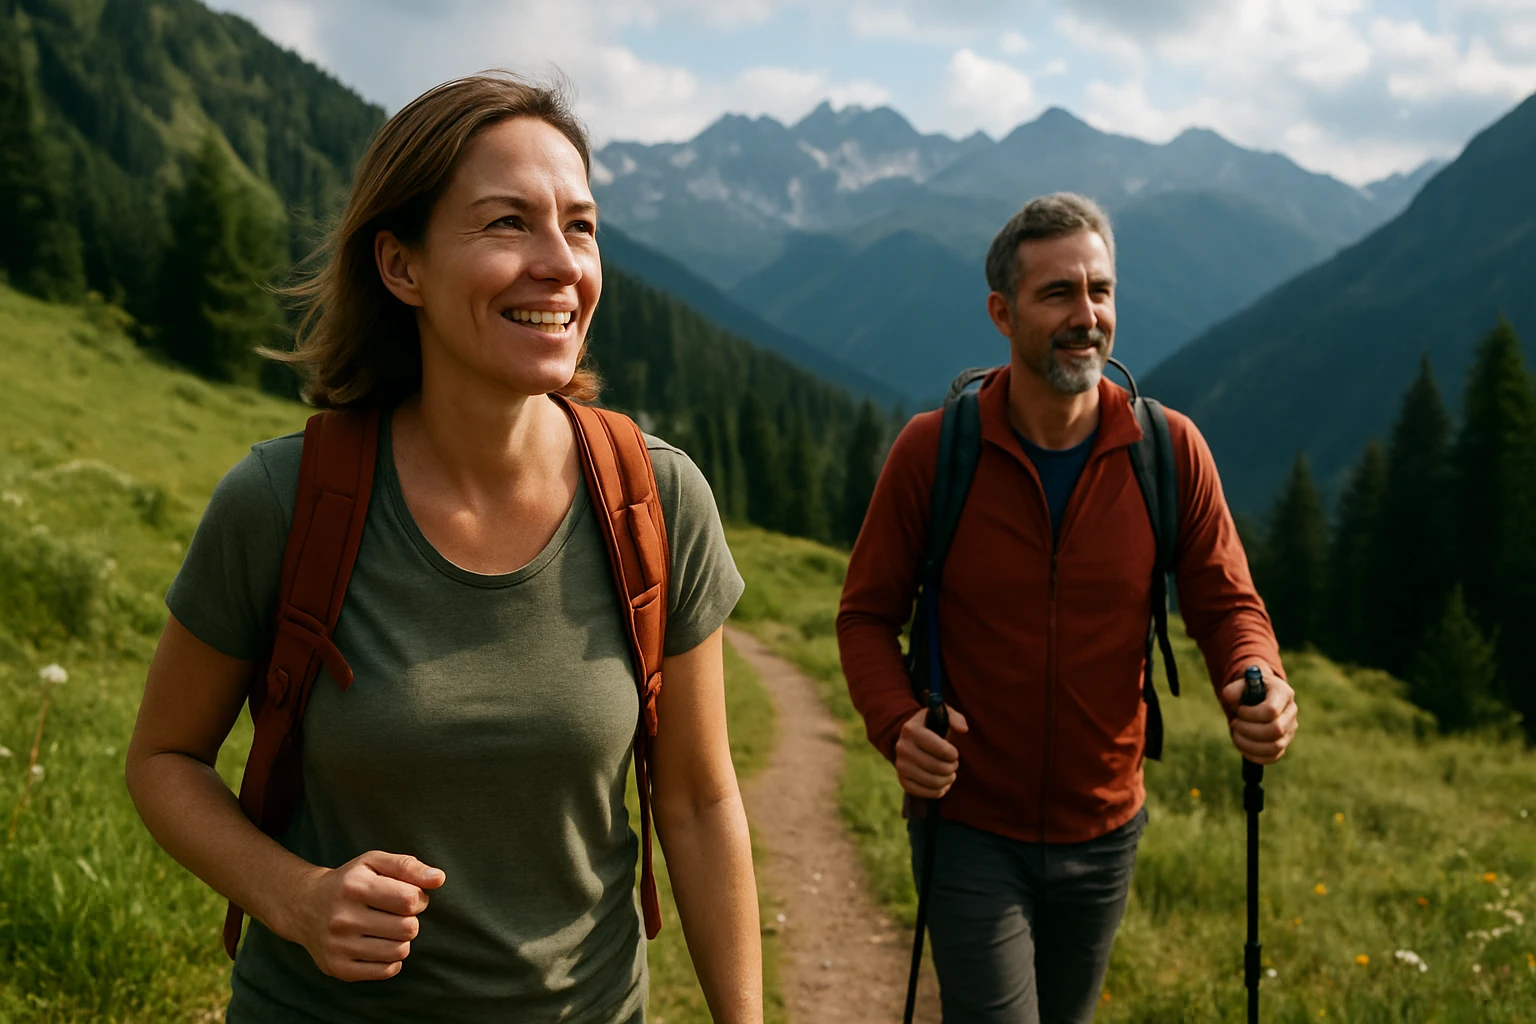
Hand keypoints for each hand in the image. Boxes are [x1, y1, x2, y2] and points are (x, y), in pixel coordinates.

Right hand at [289, 850, 445, 981]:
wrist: (305, 906)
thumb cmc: (350, 881)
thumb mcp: (375, 862)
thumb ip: (409, 866)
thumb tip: (439, 879)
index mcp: (354, 887)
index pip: (410, 900)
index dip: (418, 898)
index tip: (408, 896)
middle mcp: (342, 918)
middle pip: (408, 928)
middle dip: (411, 920)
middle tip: (397, 914)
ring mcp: (338, 946)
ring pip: (399, 951)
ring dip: (402, 940)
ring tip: (389, 929)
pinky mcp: (338, 968)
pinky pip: (386, 971)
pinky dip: (391, 959)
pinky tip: (380, 945)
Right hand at [894, 705, 969, 798]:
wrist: (914, 740)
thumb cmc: (934, 726)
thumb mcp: (944, 715)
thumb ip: (956, 718)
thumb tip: (963, 730)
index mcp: (911, 729)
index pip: (941, 749)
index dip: (953, 754)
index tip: (954, 752)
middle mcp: (902, 747)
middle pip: (938, 767)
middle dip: (952, 767)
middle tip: (953, 763)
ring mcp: (900, 765)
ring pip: (934, 782)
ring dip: (948, 779)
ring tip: (950, 772)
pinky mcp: (903, 781)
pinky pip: (928, 793)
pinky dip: (940, 790)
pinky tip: (942, 782)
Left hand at [1219, 664, 1297, 764]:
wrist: (1256, 698)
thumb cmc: (1248, 690)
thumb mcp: (1241, 684)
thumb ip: (1233, 689)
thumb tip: (1228, 697)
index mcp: (1283, 694)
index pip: (1271, 711)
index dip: (1251, 714)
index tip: (1239, 710)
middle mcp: (1291, 713)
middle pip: (1275, 730)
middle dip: (1248, 730)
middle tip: (1234, 723)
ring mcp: (1289, 731)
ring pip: (1275, 747)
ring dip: (1249, 744)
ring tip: (1236, 733)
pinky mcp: (1283, 744)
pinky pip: (1272, 757)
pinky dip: (1253, 755)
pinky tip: (1241, 744)